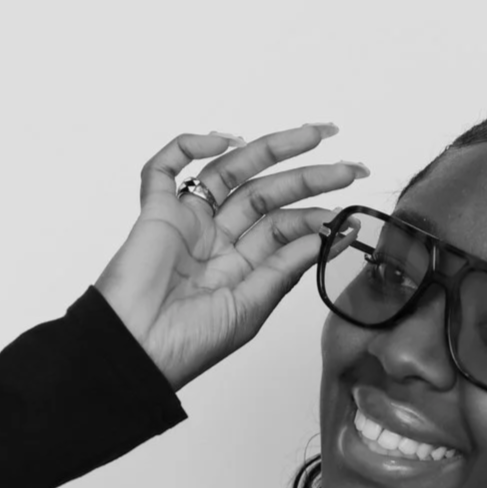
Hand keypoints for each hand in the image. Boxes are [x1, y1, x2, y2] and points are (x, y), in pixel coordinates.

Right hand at [94, 122, 367, 390]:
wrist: (138, 352)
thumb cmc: (189, 343)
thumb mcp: (252, 305)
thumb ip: (288, 266)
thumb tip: (332, 234)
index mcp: (242, 266)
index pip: (285, 228)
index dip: (316, 217)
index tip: (348, 210)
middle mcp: (217, 239)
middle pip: (266, 193)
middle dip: (309, 176)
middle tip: (348, 165)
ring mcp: (187, 222)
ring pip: (229, 170)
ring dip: (269, 148)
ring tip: (312, 135)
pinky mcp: (156, 213)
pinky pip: (163, 168)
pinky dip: (187, 146)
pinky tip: (222, 141)